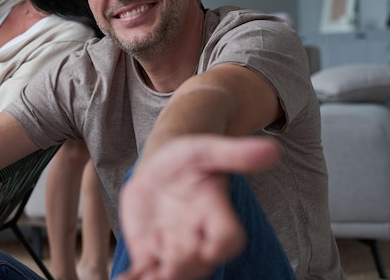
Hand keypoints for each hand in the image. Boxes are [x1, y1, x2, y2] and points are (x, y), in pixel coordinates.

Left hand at [117, 136, 279, 279]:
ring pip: (172, 273)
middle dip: (183, 265)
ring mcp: (172, 247)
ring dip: (161, 278)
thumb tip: (273, 150)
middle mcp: (197, 237)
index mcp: (215, 214)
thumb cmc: (188, 157)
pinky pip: (144, 273)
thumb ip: (233, 154)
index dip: (221, 244)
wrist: (162, 166)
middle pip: (198, 263)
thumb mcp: (205, 150)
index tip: (208, 247)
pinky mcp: (149, 252)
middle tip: (166, 265)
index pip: (228, 238)